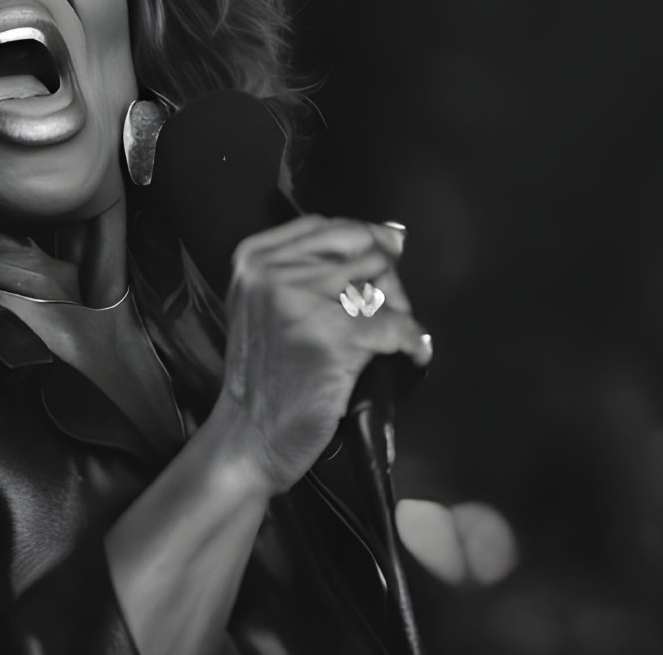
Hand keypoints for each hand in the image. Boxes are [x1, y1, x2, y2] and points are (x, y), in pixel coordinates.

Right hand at [208, 216, 430, 494]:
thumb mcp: (265, 303)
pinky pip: (395, 325)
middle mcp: (274, 271)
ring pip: (381, 285)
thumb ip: (307, 268)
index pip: (331, 227)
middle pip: (362, 251)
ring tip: (393, 336)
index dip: (367, 243)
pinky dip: (412, 341)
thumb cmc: (264, 374)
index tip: (383, 264)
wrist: (249, 435)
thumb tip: (387, 237)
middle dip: (386, 281)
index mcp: (255, 257)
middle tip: (388, 313)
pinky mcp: (333, 336)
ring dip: (400, 311)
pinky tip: (412, 353)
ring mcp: (302, 301)